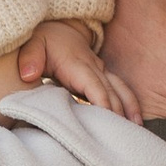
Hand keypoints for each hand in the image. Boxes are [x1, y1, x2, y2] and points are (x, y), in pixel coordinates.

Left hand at [21, 17, 141, 120]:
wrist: (58, 28)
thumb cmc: (44, 40)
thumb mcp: (32, 43)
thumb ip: (29, 57)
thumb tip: (28, 75)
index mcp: (78, 65)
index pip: (94, 86)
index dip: (103, 102)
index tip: (108, 122)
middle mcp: (94, 68)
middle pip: (111, 92)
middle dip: (119, 113)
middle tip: (122, 137)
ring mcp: (101, 71)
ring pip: (121, 90)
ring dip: (130, 108)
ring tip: (137, 129)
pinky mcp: (102, 75)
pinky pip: (120, 89)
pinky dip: (130, 104)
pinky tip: (135, 121)